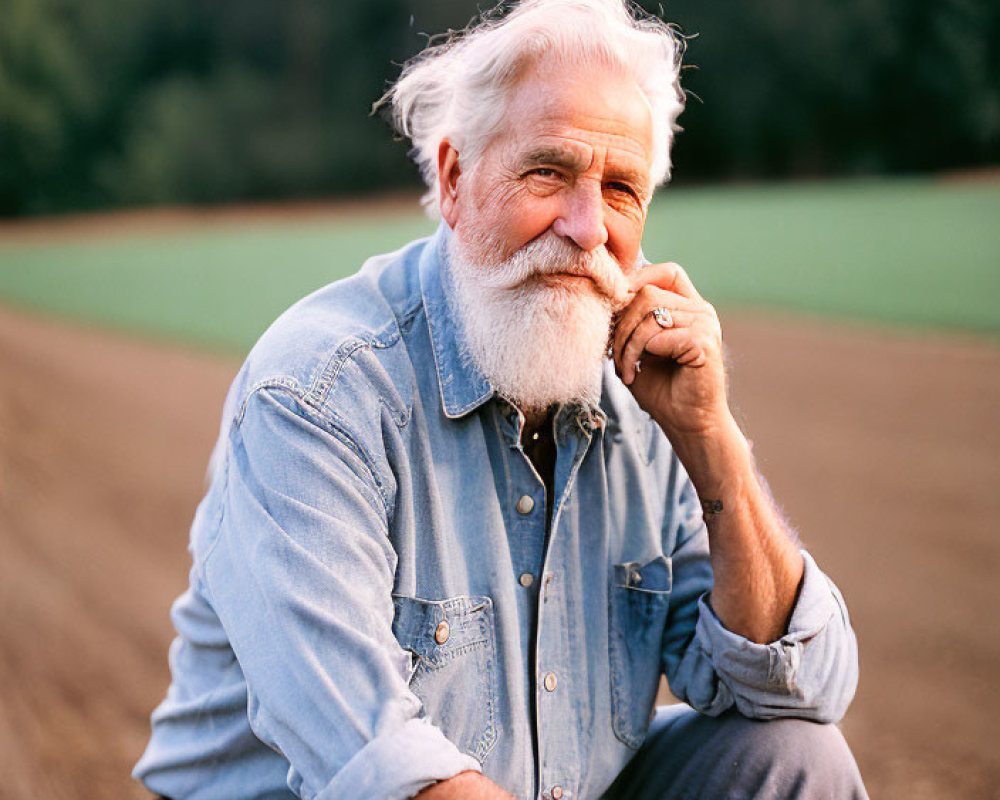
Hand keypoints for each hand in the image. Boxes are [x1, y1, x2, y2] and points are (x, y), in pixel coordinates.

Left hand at [611, 261, 728, 437]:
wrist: (687, 424)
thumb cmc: (662, 389)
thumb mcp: (638, 348)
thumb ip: (630, 321)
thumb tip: (607, 295)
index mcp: (690, 308)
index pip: (666, 273)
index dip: (637, 281)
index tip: (614, 310)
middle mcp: (702, 311)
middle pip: (647, 292)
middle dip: (620, 324)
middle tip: (613, 355)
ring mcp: (706, 324)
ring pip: (648, 311)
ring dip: (625, 343)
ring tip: (623, 368)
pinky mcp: (703, 341)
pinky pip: (655, 334)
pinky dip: (635, 354)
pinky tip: (633, 376)